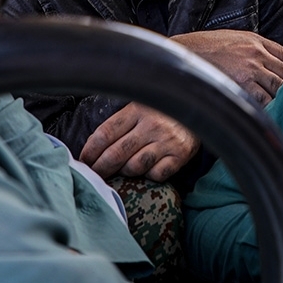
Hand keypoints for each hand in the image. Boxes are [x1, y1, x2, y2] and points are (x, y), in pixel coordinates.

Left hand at [79, 103, 199, 181]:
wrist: (199, 108)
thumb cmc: (163, 110)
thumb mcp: (140, 106)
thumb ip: (120, 121)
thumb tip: (92, 145)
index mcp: (137, 110)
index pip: (105, 133)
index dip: (90, 150)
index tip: (83, 160)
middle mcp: (151, 125)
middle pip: (116, 153)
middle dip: (99, 168)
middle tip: (92, 175)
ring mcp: (167, 141)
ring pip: (134, 166)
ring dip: (123, 172)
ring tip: (120, 171)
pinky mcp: (180, 156)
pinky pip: (156, 175)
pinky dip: (148, 176)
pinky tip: (145, 171)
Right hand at [170, 29, 282, 104]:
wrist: (185, 53)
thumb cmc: (205, 47)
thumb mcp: (233, 37)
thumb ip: (253, 46)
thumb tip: (268, 59)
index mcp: (256, 41)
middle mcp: (257, 54)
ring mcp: (250, 70)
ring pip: (279, 86)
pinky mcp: (241, 85)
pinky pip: (264, 99)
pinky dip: (271, 106)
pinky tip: (272, 111)